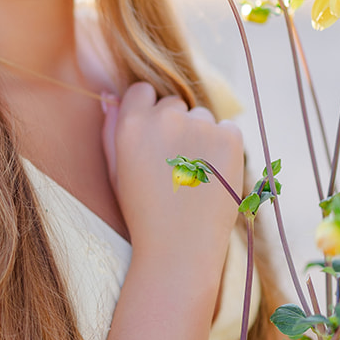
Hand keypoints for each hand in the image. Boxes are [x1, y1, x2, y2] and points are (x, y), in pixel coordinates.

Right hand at [103, 82, 243, 257]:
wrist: (179, 248)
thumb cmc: (144, 214)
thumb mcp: (117, 172)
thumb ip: (111, 130)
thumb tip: (110, 96)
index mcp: (132, 124)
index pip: (143, 91)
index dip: (149, 113)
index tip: (155, 138)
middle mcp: (165, 118)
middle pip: (174, 105)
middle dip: (176, 127)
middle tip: (175, 168)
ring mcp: (200, 126)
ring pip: (203, 118)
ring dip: (202, 138)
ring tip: (195, 178)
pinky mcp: (230, 137)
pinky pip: (227, 129)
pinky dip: (224, 148)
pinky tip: (213, 177)